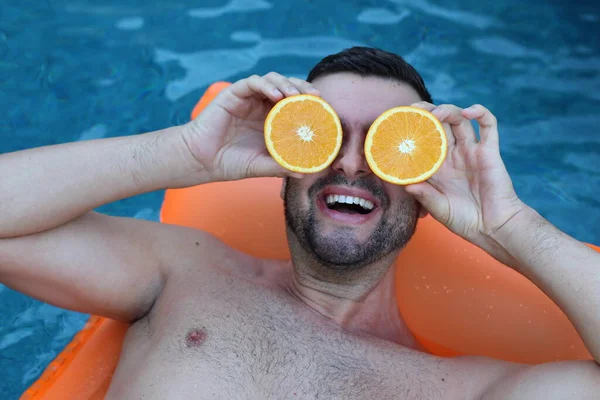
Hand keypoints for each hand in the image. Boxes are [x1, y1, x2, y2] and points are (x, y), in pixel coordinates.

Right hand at [183, 73, 319, 181]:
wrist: (201, 161)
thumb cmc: (229, 163)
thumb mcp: (260, 166)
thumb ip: (280, 167)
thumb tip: (304, 173)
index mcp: (271, 120)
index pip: (295, 104)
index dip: (310, 102)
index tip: (324, 108)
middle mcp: (261, 106)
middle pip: (287, 87)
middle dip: (303, 87)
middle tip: (316, 97)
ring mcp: (248, 98)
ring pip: (272, 79)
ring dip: (287, 84)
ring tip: (295, 95)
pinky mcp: (234, 93)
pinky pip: (253, 82)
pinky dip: (266, 85)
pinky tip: (276, 95)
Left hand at [405, 103, 526, 261]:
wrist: (494, 228)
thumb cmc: (465, 221)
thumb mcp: (439, 209)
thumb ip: (425, 196)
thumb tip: (406, 185)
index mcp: (436, 166)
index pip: (420, 141)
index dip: (410, 130)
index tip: (397, 123)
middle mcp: (452, 155)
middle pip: (438, 124)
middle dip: (425, 113)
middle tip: (413, 110)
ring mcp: (470, 151)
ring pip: (458, 120)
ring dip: (447, 110)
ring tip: (436, 114)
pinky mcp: (489, 151)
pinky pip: (488, 125)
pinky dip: (480, 113)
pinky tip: (469, 112)